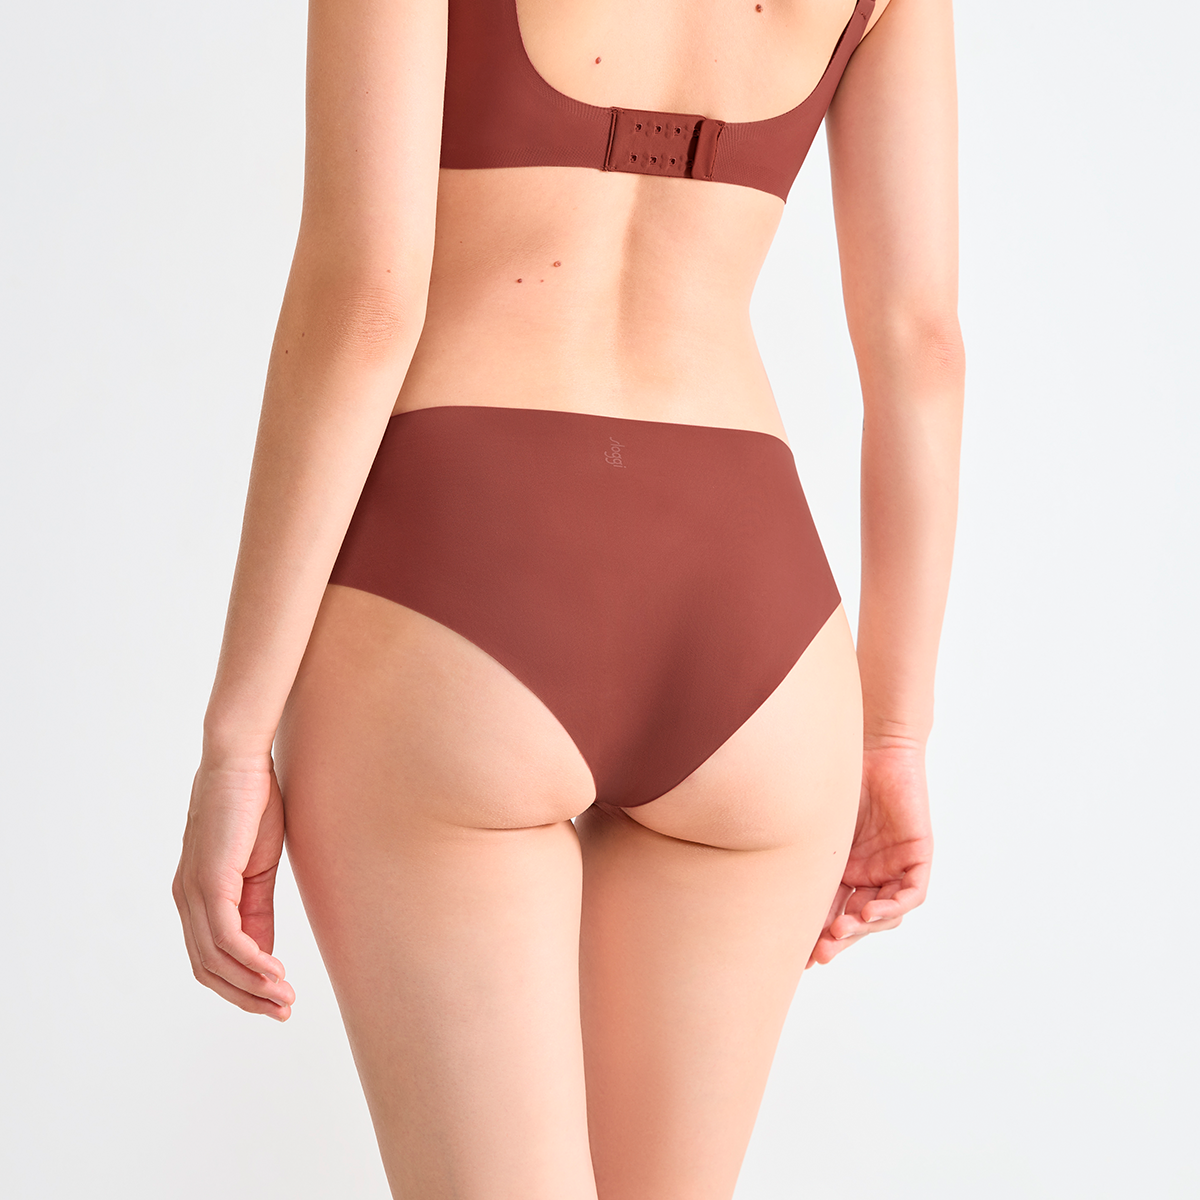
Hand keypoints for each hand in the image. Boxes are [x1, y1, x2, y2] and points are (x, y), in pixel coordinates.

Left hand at [173, 753, 294, 1018]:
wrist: (241, 762)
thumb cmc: (252, 805)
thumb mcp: (259, 867)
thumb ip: (257, 910)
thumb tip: (264, 954)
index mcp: (198, 896)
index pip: (211, 959)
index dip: (242, 986)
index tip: (278, 1000)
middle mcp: (187, 900)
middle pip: (209, 970)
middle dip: (247, 996)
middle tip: (284, 1010)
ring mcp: (194, 892)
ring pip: (216, 960)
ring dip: (252, 985)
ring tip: (285, 997)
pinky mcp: (209, 881)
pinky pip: (226, 936)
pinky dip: (250, 960)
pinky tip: (275, 970)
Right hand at [807, 741, 933, 967]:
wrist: (870, 740)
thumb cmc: (834, 773)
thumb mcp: (812, 823)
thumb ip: (795, 852)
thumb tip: (742, 876)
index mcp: (839, 868)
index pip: (828, 911)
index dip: (815, 935)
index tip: (798, 957)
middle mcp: (866, 872)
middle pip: (854, 919)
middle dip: (837, 939)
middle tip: (819, 953)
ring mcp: (892, 865)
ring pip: (882, 913)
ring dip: (862, 927)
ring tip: (841, 931)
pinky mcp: (916, 855)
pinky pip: (911, 893)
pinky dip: (892, 906)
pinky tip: (870, 912)